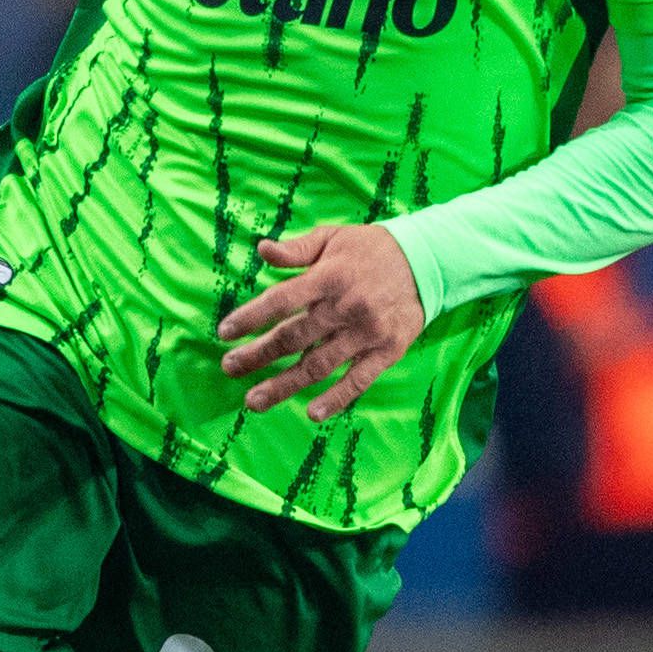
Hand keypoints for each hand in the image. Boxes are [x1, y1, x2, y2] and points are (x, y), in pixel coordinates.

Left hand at [215, 223, 425, 421]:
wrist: (428, 261)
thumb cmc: (372, 249)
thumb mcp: (333, 237)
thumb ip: (297, 249)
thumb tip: (261, 250)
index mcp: (328, 277)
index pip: (280, 300)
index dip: (250, 317)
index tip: (224, 333)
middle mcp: (344, 307)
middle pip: (293, 338)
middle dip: (257, 355)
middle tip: (229, 368)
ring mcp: (366, 333)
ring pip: (318, 365)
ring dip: (284, 386)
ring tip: (254, 401)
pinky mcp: (387, 351)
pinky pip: (358, 381)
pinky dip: (335, 399)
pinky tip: (312, 414)